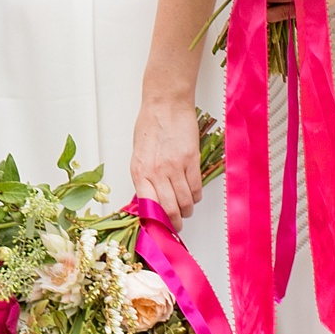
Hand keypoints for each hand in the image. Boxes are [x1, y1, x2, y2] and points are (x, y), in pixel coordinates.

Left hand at [130, 92, 203, 228]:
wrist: (166, 104)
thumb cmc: (150, 126)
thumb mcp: (138, 155)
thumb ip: (144, 178)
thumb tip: (150, 200)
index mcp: (139, 172)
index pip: (149, 208)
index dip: (157, 223)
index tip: (160, 229)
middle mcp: (157, 172)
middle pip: (169, 209)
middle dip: (174, 223)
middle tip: (177, 226)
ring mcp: (175, 167)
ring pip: (185, 202)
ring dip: (187, 210)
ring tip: (185, 210)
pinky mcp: (192, 161)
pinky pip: (196, 188)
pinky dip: (196, 196)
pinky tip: (192, 195)